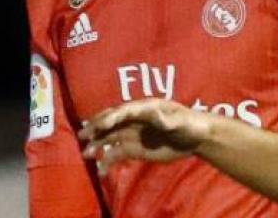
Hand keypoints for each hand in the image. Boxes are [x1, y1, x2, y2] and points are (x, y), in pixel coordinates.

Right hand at [77, 98, 211, 174]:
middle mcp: (135, 119)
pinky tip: (100, 169)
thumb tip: (155, 113)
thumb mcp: (181, 121)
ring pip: (110, 137)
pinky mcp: (134, 148)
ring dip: (97, 144)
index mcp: (146, 108)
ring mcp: (133, 134)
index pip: (125, 111)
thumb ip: (167, 119)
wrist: (196, 138)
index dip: (113, 117)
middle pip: (112, 121)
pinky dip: (107, 160)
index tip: (101, 124)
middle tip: (82, 134)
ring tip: (86, 152)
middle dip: (97, 127)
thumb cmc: (190, 124)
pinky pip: (117, 153)